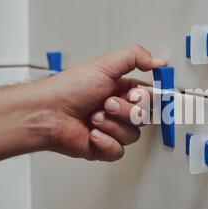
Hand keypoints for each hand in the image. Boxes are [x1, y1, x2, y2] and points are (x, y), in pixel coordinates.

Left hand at [37, 44, 166, 160]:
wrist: (47, 113)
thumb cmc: (69, 89)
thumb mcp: (105, 65)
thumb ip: (135, 57)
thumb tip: (160, 62)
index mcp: (121, 90)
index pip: (149, 97)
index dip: (145, 99)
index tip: (134, 95)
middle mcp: (118, 110)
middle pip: (144, 117)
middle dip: (125, 111)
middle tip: (107, 104)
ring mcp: (111, 129)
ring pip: (133, 134)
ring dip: (112, 125)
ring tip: (94, 118)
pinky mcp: (103, 147)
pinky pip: (119, 151)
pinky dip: (106, 142)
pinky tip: (92, 133)